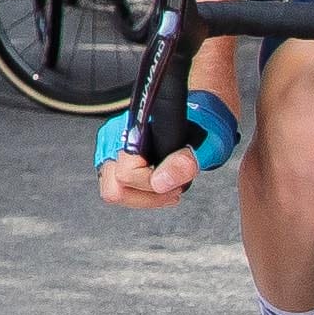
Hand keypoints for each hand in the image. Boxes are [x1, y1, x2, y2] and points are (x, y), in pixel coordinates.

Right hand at [90, 94, 234, 210]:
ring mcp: (109, 149)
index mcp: (133, 131)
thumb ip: (182, 164)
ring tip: (168, 187)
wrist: (199, 118)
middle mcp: (113, 138)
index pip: (126, 174)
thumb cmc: (203, 129)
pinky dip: (140, 192)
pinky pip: (118, 188)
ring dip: (142, 197)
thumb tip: (160, 182)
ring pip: (113, 191)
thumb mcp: (204, 147)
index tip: (176, 184)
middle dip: (145, 196)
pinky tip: (160, 183)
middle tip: (172, 189)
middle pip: (112, 188)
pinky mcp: (113, 159)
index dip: (152, 185)